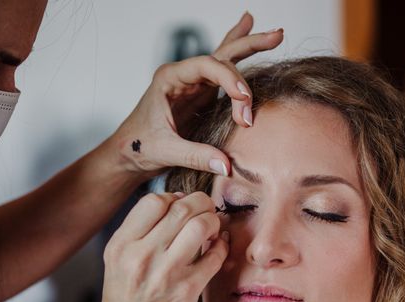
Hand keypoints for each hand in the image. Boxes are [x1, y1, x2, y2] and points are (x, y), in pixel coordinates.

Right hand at [88, 192, 228, 301]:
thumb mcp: (119, 266)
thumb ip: (141, 235)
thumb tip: (176, 203)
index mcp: (120, 246)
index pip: (154, 200)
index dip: (175, 197)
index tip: (183, 206)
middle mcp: (139, 257)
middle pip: (181, 207)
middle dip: (201, 203)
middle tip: (208, 211)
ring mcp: (163, 275)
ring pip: (200, 225)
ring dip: (213, 222)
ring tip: (214, 229)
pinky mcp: (186, 293)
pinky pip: (215, 256)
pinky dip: (222, 247)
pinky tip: (220, 248)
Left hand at [112, 12, 282, 177]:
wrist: (128, 154)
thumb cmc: (139, 147)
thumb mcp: (166, 151)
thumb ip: (196, 156)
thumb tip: (227, 164)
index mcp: (169, 79)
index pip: (207, 67)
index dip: (229, 80)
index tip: (244, 101)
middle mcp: (183, 76)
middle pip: (220, 55)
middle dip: (248, 46)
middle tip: (276, 37)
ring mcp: (194, 85)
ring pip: (225, 60)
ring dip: (249, 47)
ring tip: (275, 35)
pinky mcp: (202, 97)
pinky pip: (223, 75)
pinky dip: (238, 58)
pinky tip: (249, 33)